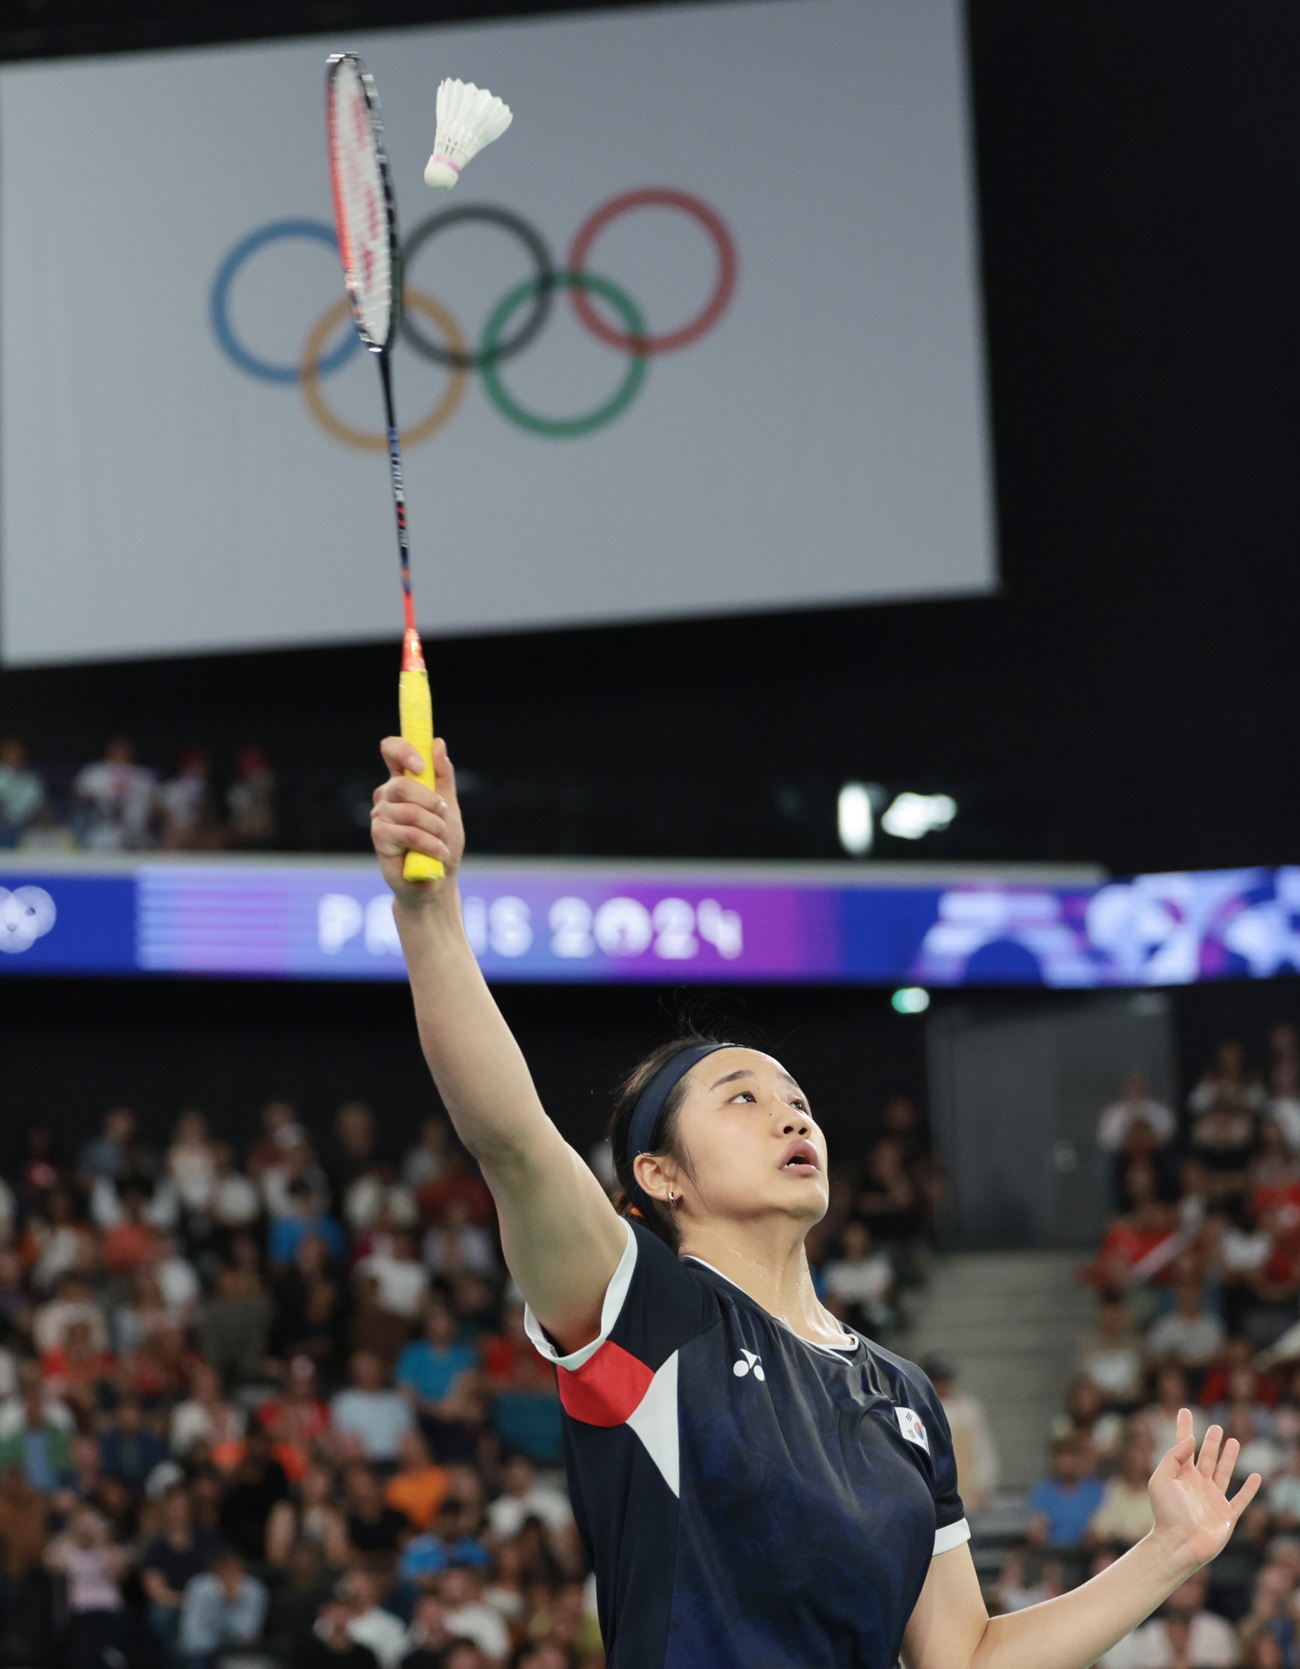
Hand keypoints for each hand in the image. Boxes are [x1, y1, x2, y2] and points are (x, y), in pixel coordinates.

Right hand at [370, 736, 464, 900]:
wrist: (437, 882)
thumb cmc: (442, 844)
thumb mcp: (449, 808)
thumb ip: (443, 777)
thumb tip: (437, 743)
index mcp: (403, 783)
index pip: (391, 751)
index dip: (403, 750)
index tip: (421, 764)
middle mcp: (387, 796)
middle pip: (402, 784)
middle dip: (430, 801)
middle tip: (443, 815)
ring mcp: (381, 816)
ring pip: (409, 811)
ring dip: (435, 828)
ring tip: (442, 842)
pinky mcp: (379, 838)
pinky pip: (408, 832)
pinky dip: (429, 843)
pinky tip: (438, 853)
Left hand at [1147, 1408, 1260, 1570]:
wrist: (1179, 1544)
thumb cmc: (1167, 1513)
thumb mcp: (1161, 1479)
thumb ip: (1174, 1457)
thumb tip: (1190, 1439)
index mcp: (1180, 1475)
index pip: (1183, 1446)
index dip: (1184, 1428)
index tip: (1184, 1411)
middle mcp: (1197, 1485)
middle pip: (1207, 1457)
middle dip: (1211, 1442)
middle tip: (1216, 1427)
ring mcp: (1213, 1499)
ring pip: (1224, 1473)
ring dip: (1229, 1458)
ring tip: (1233, 1441)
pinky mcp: (1227, 1515)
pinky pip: (1241, 1499)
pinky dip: (1250, 1489)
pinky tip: (1256, 1477)